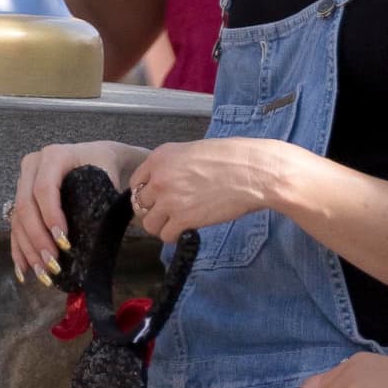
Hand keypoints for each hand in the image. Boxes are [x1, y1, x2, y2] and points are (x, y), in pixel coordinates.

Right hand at [10, 140, 140, 284]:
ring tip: (42, 272)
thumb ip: (103, 194)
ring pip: (17, 220)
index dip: (50, 216)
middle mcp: (32, 166)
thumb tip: (102, 233)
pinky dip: (19, 249)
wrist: (96, 156)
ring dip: (28, 249)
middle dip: (38, 239)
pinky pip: (14, 226)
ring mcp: (22, 182)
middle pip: (26, 206)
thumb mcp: (106, 172)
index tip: (63, 241)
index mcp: (53, 156)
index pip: (44, 189)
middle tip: (53, 263)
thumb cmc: (104, 166)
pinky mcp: (19, 198)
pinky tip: (25, 270)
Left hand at [128, 138, 289, 243]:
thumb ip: (175, 166)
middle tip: (170, 213)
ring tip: (179, 222)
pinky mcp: (183, 219)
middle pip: (140, 205)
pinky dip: (176, 235)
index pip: (136, 182)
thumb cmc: (233, 158)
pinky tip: (188, 228)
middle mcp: (159, 178)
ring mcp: (169, 199)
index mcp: (160, 157)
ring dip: (163, 225)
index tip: (157, 199)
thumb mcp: (194, 152)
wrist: (252, 171)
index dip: (147, 194)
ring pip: (149, 224)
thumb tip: (170, 182)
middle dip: (154, 210)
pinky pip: (166, 235)